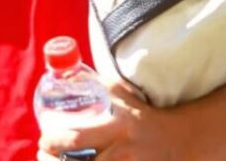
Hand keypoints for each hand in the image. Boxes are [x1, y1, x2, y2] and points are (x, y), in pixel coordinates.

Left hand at [37, 80, 192, 160]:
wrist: (181, 140)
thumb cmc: (148, 117)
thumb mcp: (127, 98)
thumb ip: (102, 86)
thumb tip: (71, 73)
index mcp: (119, 128)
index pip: (77, 138)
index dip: (54, 142)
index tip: (44, 140)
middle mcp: (123, 152)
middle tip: (44, 155)